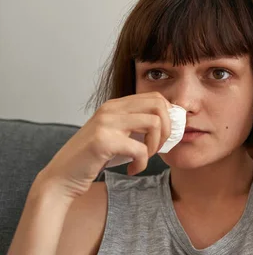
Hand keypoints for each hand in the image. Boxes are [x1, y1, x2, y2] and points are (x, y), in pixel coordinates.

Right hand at [37, 92, 171, 199]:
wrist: (61, 178)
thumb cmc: (91, 158)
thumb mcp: (114, 134)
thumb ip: (134, 124)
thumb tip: (169, 123)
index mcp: (114, 105)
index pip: (155, 97)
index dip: (168, 116)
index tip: (163, 136)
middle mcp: (110, 109)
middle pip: (159, 106)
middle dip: (166, 129)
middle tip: (157, 148)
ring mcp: (106, 123)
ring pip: (154, 123)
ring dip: (155, 145)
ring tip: (144, 158)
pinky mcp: (103, 141)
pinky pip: (140, 149)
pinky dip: (142, 163)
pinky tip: (133, 170)